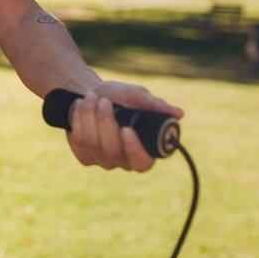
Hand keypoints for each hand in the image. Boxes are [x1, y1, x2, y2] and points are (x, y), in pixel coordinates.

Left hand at [65, 80, 184, 172]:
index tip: (126, 129)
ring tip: (92, 96)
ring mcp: (103, 161)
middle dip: (106, 123)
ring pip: (94, 145)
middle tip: (104, 101)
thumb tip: (179, 113)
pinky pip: (80, 142)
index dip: (134, 149)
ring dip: (90, 117)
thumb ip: (156, 106)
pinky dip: (79, 120)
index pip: (142, 163)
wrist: (92, 94)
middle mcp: (124, 161)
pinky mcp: (85, 157)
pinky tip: (81, 106)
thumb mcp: (138, 97)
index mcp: (144, 150)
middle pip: (113, 152)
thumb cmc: (121, 97)